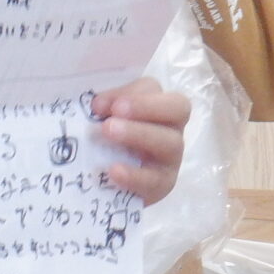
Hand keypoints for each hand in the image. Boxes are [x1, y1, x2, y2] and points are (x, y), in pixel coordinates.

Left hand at [90, 78, 189, 203]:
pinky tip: (113, 170)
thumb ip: (103, 109)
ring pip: (171, 142)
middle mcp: (171, 128)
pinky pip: (155, 180)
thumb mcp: (103, 121)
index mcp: (156, 106)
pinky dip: (134, 175)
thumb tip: (96, 105)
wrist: (108, 185)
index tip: (98, 105)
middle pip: (177, 108)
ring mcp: (172, 158)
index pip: (152, 88)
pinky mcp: (164, 185)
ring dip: (139, 134)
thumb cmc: (107, 143)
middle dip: (145, 106)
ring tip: (109, 132)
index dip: (128, 91)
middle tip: (115, 111)